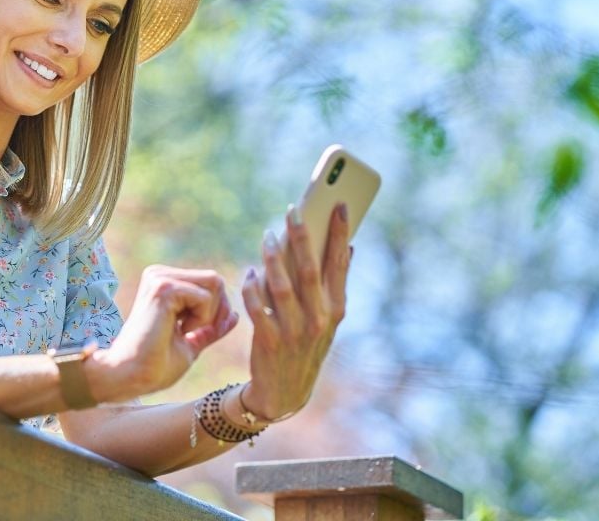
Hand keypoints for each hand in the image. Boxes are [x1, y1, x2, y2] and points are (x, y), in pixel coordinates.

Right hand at [96, 265, 237, 401]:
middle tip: (193, 335)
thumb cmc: (155, 364)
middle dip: (216, 312)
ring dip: (207, 316)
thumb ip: (211, 327)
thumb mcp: (192, 342)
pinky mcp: (163, 288)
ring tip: (182, 332)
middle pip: (215, 281)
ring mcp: (160, 277)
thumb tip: (235, 314)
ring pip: (214, 284)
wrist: (131, 375)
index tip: (197, 335)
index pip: (211, 283)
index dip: (217, 311)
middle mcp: (160, 274)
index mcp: (164, 282)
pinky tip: (178, 331)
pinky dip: (201, 319)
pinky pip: (205, 297)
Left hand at [239, 202, 351, 420]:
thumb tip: (348, 247)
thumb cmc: (304, 345)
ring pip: (281, 285)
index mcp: (336, 309)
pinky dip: (252, 287)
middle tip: (293, 208)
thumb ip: (332, 286)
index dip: (339, 233)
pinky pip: (258, 306)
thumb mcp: (326, 320)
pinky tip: (249, 272)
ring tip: (267, 235)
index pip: (339, 264)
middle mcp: (320, 319)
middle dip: (302, 236)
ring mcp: (295, 331)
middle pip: (310, 269)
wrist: (283, 393)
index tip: (338, 204)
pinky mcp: (270, 341)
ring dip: (273, 257)